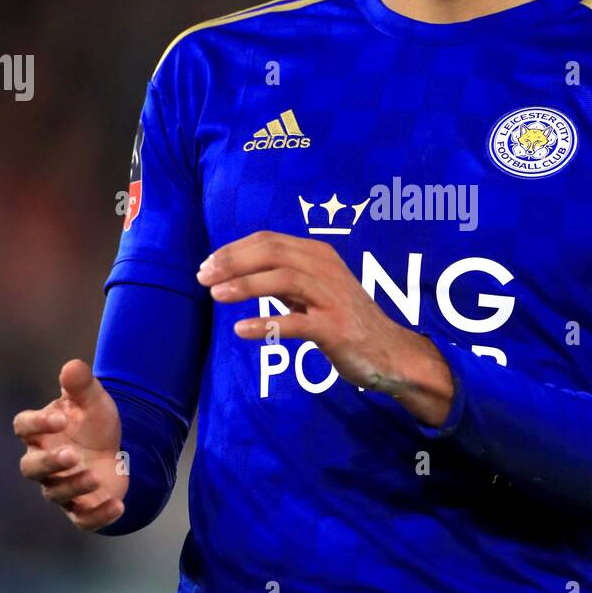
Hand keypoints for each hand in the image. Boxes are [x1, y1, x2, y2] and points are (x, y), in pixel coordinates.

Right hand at [13, 359, 126, 530]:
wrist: (112, 448)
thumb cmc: (92, 422)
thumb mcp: (93, 400)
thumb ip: (81, 385)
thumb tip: (72, 366)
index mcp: (40, 432)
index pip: (24, 427)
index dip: (37, 424)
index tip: (62, 418)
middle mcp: (44, 462)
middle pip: (31, 468)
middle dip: (49, 463)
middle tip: (71, 455)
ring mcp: (61, 486)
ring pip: (56, 493)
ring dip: (74, 486)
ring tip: (95, 475)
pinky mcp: (81, 507)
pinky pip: (82, 519)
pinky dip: (98, 516)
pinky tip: (118, 506)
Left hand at [196, 231, 454, 426]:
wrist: (388, 351)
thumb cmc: (345, 319)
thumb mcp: (314, 289)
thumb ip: (282, 277)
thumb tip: (235, 270)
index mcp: (318, 254)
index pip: (268, 240)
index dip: (233, 250)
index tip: (207, 265)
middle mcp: (325, 269)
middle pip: (272, 253)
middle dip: (233, 262)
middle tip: (203, 278)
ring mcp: (332, 298)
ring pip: (283, 280)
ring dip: (245, 286)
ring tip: (216, 296)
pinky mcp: (335, 329)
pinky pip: (296, 323)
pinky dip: (266, 324)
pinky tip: (241, 330)